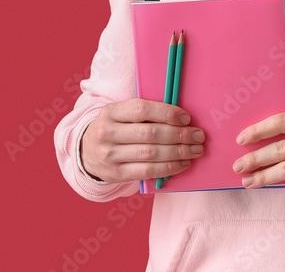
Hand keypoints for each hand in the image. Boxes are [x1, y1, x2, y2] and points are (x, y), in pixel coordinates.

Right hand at [80, 98, 204, 183]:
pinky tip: (183, 163)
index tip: (186, 117)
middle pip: (150, 134)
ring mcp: (110, 156)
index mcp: (111, 112)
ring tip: (195, 150)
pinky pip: (148, 171)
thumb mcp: (121, 114)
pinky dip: (169, 167)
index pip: (142, 109)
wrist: (87, 152)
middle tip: (198, 135)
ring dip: (178, 152)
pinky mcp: (116, 174)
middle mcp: (108, 133)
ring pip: (151, 154)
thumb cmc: (115, 128)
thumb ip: (146, 112)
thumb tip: (182, 117)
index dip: (167, 113)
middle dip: (179, 135)